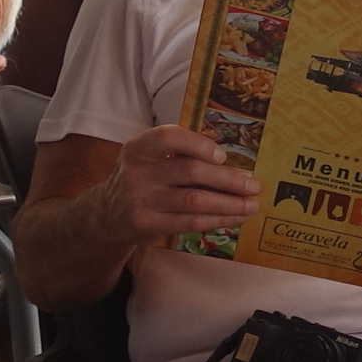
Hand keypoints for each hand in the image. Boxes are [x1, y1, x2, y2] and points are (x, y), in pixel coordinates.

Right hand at [104, 122, 258, 242]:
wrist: (108, 215)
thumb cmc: (141, 180)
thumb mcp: (147, 159)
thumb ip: (177, 153)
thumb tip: (229, 159)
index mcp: (138, 148)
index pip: (168, 137)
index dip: (198, 144)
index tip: (222, 156)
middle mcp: (137, 172)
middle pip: (190, 171)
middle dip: (228, 179)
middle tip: (253, 185)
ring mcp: (141, 199)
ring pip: (195, 200)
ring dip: (229, 203)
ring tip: (251, 204)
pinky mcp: (148, 224)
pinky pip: (190, 222)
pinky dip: (218, 219)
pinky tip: (235, 218)